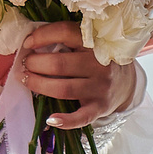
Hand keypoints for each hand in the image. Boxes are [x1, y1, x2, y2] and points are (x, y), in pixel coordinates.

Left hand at [18, 22, 140, 128]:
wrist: (127, 83)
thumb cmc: (98, 60)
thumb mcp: (91, 43)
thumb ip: (68, 39)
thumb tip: (31, 41)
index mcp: (95, 43)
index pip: (65, 32)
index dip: (42, 36)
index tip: (27, 44)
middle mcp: (99, 64)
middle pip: (59, 64)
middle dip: (35, 63)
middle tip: (25, 64)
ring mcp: (100, 87)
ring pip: (64, 88)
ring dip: (39, 84)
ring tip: (26, 80)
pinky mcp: (100, 107)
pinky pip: (81, 117)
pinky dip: (65, 121)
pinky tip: (50, 119)